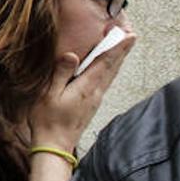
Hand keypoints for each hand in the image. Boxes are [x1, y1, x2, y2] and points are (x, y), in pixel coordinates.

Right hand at [28, 29, 136, 152]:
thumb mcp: (49, 95)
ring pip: (111, 74)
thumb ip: (61, 73)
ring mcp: (95, 99)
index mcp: (86, 87)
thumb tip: (72, 55)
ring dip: (118, 59)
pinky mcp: (92, 104)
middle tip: (131, 34)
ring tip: (123, 46)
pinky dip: (111, 69)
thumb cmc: (48, 121)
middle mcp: (95, 92)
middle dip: (122, 49)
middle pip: (113, 66)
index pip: (105, 62)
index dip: (118, 47)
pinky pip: (105, 82)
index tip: (130, 35)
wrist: (54, 146)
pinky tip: (109, 67)